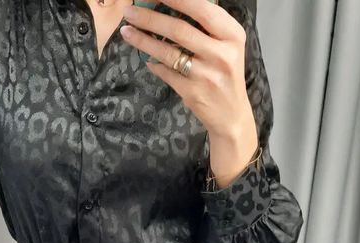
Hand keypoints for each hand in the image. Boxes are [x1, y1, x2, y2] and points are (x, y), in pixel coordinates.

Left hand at [120, 0, 257, 146]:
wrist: (231, 114)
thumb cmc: (225, 74)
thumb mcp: (227, 46)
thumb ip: (207, 26)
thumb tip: (171, 6)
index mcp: (232, 35)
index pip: (201, 9)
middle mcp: (221, 54)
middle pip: (179, 29)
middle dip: (149, 18)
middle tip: (129, 12)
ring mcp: (206, 75)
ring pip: (168, 52)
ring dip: (143, 40)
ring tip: (126, 31)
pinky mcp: (192, 92)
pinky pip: (166, 73)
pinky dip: (153, 63)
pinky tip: (145, 57)